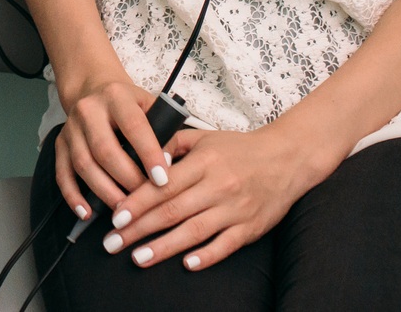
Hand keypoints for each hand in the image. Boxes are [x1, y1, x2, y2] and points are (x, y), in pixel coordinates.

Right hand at [54, 77, 171, 218]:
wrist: (93, 90)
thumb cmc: (130, 106)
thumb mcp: (150, 106)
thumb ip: (163, 132)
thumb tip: (171, 165)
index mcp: (116, 97)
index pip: (133, 126)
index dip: (148, 154)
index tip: (163, 180)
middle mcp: (89, 110)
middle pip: (105, 149)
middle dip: (127, 179)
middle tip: (145, 201)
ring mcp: (71, 128)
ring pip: (84, 164)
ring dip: (105, 192)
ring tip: (124, 212)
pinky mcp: (59, 144)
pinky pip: (62, 173)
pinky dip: (73, 196)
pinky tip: (86, 213)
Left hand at [102, 124, 335, 270]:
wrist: (286, 159)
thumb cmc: (239, 149)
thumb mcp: (203, 137)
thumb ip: (171, 144)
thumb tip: (142, 157)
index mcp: (203, 162)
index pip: (162, 186)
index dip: (136, 203)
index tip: (116, 217)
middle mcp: (218, 186)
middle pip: (172, 211)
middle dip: (139, 229)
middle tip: (114, 243)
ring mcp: (235, 209)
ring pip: (194, 231)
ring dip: (164, 247)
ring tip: (139, 258)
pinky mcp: (250, 227)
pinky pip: (225, 245)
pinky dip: (207, 256)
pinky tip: (187, 264)